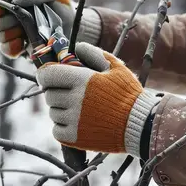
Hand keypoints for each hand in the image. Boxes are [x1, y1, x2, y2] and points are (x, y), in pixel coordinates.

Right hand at [0, 0, 80, 57]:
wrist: (70, 28)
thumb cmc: (58, 5)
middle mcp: (4, 7)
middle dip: (4, 17)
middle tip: (20, 18)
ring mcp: (6, 27)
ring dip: (11, 32)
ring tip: (27, 30)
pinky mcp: (12, 44)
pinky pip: (3, 48)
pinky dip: (13, 47)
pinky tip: (24, 44)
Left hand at [35, 42, 158, 153]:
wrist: (140, 125)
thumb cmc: (128, 94)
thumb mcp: (115, 67)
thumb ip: (94, 54)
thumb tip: (76, 47)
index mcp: (81, 80)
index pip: (47, 75)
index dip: (45, 74)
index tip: (50, 77)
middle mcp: (74, 100)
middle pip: (49, 94)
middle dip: (57, 91)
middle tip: (71, 93)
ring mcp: (73, 120)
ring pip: (53, 112)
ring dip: (61, 109)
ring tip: (80, 110)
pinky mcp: (74, 138)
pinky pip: (56, 130)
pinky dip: (63, 126)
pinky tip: (79, 123)